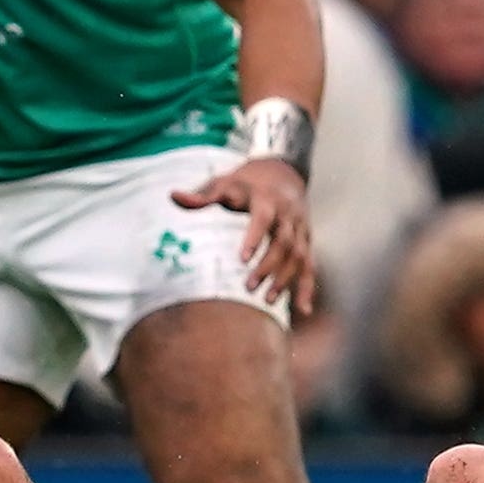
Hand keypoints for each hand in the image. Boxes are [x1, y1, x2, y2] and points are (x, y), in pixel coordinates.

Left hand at [172, 156, 316, 314]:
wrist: (282, 172)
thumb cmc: (245, 183)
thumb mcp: (223, 182)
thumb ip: (202, 194)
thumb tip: (173, 196)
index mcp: (267, 199)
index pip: (263, 219)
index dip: (254, 238)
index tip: (241, 260)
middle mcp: (288, 214)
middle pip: (284, 242)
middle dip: (268, 265)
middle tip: (248, 287)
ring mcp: (300, 229)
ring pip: (299, 255)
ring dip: (286, 279)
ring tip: (268, 300)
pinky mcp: (306, 241)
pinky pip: (310, 265)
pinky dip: (308, 287)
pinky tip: (303, 309)